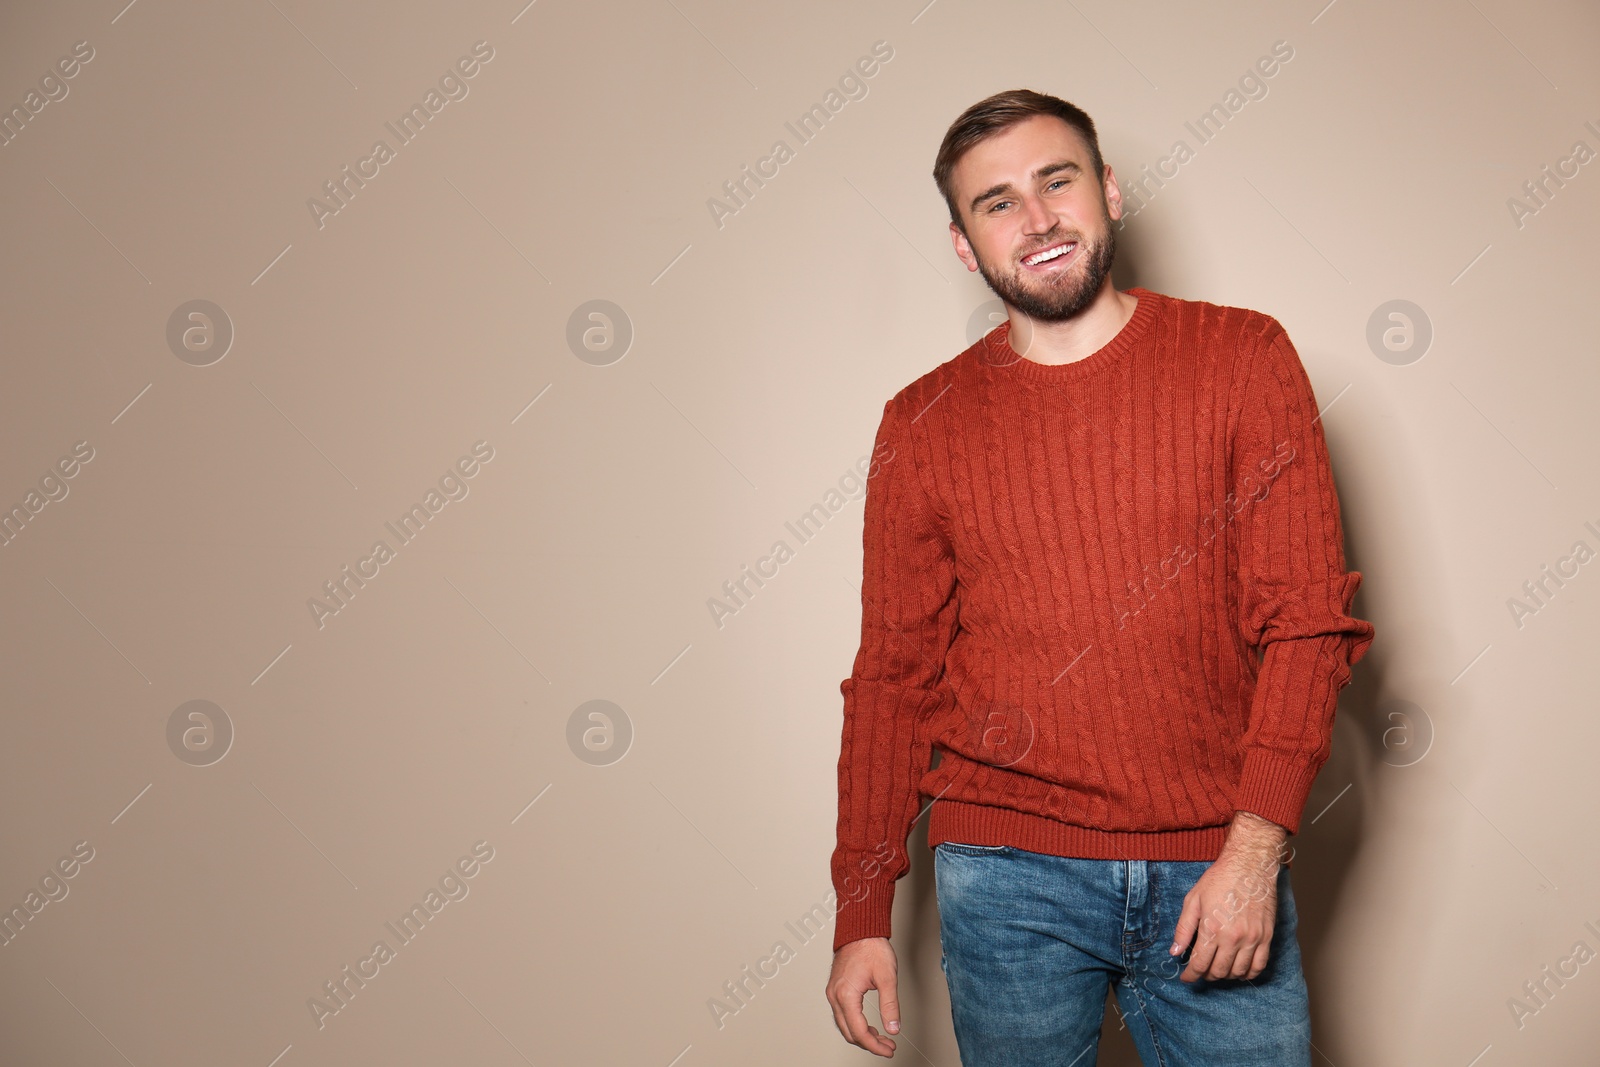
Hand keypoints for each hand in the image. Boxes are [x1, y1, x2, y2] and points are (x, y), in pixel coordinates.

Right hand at [825, 936, 899, 1056]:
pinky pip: (843, 1015)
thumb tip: (893, 1028)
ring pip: (844, 1026)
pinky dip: (856, 1025)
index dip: (875, 1046)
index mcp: (846, 995)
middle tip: (888, 1047)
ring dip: (862, 1036)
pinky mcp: (836, 990)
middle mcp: (835, 996)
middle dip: (869, 1044)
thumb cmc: (871, 948)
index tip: (888, 1050)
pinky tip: (869, 1026)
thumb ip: (890, 1006)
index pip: (859, 1032)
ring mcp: (833, 993)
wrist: (860, 930)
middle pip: (849, 1033)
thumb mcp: (887, 978)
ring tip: (882, 1038)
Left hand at [1169, 812, 1285, 981]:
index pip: (1199, 964)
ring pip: (1238, 972)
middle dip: (1206, 975)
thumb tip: (1174, 952)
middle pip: (1218, 971)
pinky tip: (1239, 970)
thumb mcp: (1193, 900)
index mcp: (1212, 929)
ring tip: (1218, 969)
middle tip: (1201, 970)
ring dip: (1226, 975)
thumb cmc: (1219, 880)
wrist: (1249, 866)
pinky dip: (1248, 973)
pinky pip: (1259, 966)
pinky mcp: (1267, 937)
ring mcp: (1252, 939)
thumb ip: (1183, 929)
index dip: (1191, 975)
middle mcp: (1233, 938)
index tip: (1186, 978)